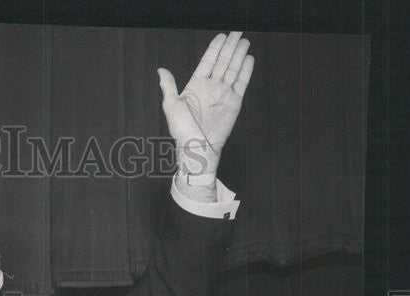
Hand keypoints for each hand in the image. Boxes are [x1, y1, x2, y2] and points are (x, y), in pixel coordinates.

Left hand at [159, 31, 253, 175]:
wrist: (198, 148)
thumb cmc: (183, 131)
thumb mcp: (171, 106)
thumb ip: (169, 86)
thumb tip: (161, 70)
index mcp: (196, 86)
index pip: (208, 61)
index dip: (215, 48)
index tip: (222, 36)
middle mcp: (211, 88)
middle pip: (223, 62)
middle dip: (230, 47)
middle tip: (237, 32)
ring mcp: (223, 94)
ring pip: (233, 69)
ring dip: (239, 55)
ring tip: (244, 41)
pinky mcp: (234, 103)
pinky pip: (241, 83)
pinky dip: (246, 70)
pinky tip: (248, 59)